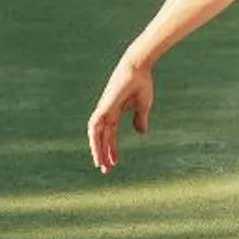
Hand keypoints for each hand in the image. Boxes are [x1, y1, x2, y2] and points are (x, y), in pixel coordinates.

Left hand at [87, 56, 155, 172]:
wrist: (138, 67)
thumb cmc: (141, 83)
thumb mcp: (143, 106)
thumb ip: (140, 118)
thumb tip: (141, 132)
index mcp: (115, 112)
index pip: (110, 135)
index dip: (112, 149)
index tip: (114, 164)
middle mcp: (106, 112)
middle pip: (102, 137)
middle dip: (104, 154)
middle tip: (105, 171)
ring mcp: (103, 109)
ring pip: (96, 135)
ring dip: (97, 150)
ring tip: (100, 165)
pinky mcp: (103, 107)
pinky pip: (95, 127)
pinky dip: (95, 139)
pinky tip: (96, 151)